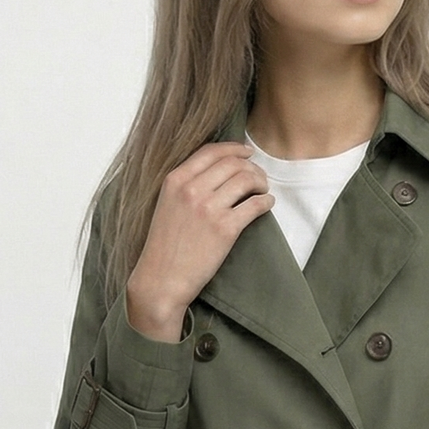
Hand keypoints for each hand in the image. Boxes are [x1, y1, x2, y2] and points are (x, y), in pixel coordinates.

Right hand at [125, 142, 274, 341]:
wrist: (161, 280)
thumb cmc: (164, 247)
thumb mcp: (166, 205)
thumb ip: (185, 185)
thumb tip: (216, 172)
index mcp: (176, 180)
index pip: (211, 151)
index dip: (234, 148)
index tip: (247, 153)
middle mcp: (192, 189)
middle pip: (233, 163)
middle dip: (251, 167)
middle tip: (259, 177)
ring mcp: (209, 208)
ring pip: (246, 180)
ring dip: (261, 182)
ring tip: (263, 190)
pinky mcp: (225, 229)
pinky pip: (255, 205)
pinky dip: (265, 201)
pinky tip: (267, 204)